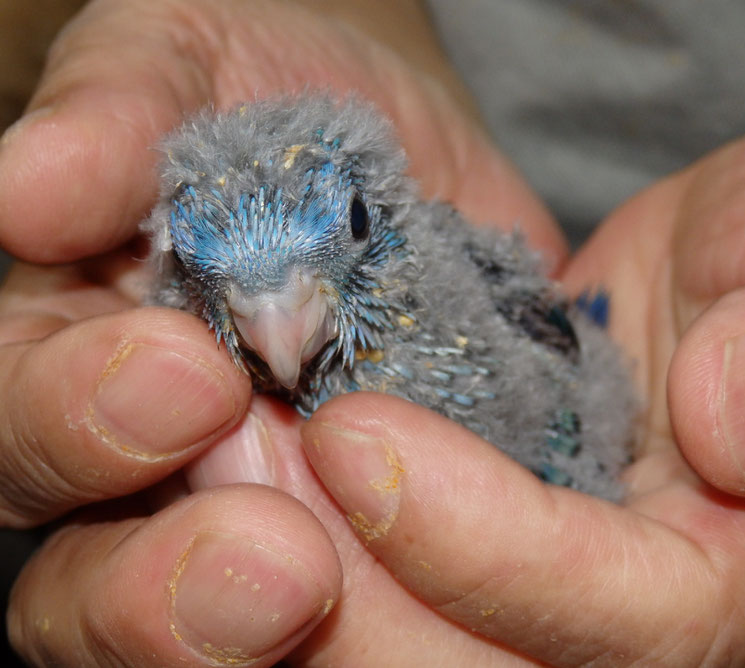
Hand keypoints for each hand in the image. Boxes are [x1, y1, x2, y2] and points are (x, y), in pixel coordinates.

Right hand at [1, 0, 563, 664]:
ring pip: (203, 630)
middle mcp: (146, 462)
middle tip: (271, 564)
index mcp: (72, 350)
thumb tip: (28, 188)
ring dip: (244, 633)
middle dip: (156, 585)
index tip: (188, 375)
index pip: (21, 418)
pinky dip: (387, 618)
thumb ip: (118, 111)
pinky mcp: (372, 530)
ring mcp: (258, 511)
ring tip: (316, 592)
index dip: (74, 414)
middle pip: (87, 577)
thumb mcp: (194, 61)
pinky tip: (439, 599)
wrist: (403, 153)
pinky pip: (359, 613)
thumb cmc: (278, 100)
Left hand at [283, 107, 744, 664]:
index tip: (364, 441)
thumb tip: (734, 422)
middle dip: (362, 589)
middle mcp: (663, 580)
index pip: (636, 620)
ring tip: (230, 450)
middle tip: (242, 461)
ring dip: (321, 549)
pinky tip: (267, 433)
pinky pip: (419, 527)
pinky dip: (334, 500)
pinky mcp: (521, 483)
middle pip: (504, 663)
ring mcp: (580, 541)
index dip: (493, 553)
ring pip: (439, 616)